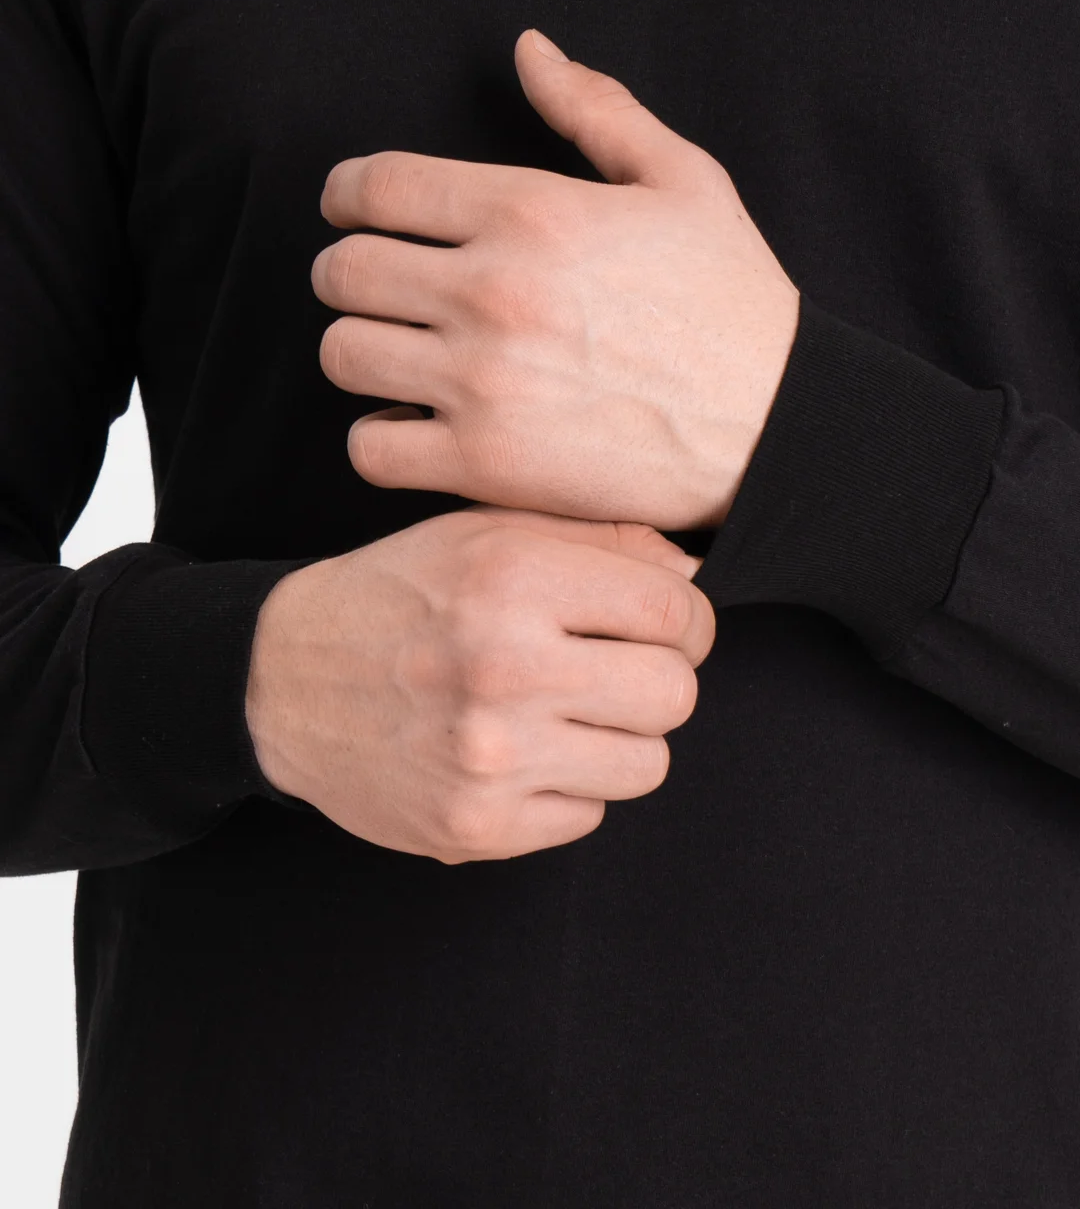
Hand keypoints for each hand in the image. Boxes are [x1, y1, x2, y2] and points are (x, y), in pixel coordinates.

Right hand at [245, 506, 714, 863]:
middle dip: (655, 679)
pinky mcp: (478, 827)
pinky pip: (588, 815)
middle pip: (675, 694)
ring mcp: (491, 758)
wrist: (281, 681)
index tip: (657, 626)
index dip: (684, 621)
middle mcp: (503, 668)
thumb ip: (598, 539)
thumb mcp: (487, 533)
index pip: (676, 613)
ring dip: (617, 738)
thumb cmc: (400, 594)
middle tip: (608, 669)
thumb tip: (697, 572)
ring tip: (560, 712)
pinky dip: (567, 787)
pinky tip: (518, 754)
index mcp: (512, 579)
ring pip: (646, 764)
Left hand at [312, 29, 799, 529]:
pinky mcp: (486, 463)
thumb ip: (596, 109)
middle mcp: (492, 291)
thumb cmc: (732, 301)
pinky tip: (415, 424)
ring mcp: (482, 382)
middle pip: (342, 270)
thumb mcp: (683, 180)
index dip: (343, 193)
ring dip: (361, 351)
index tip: (346, 208)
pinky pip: (369, 448)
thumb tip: (528, 48)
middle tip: (377, 289)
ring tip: (399, 356)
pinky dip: (378, 436)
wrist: (776, 427)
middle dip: (346, 273)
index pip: (375, 185)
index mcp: (531, 210)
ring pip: (343, 355)